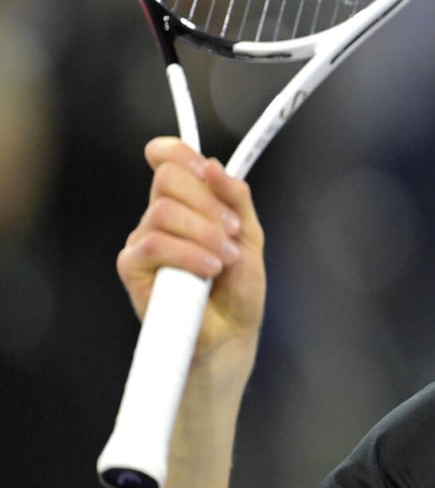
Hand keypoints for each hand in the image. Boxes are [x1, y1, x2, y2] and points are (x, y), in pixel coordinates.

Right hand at [116, 137, 265, 363]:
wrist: (231, 334)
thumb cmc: (237, 289)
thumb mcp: (249, 237)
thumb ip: (236, 199)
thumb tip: (213, 165)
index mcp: (188, 205)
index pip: (167, 163)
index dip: (176, 152)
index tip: (201, 165)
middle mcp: (161, 218)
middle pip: (167, 180)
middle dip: (207, 203)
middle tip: (232, 232)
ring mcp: (144, 241)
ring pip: (161, 212)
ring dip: (203, 232)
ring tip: (226, 259)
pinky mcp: (132, 268)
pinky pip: (152, 244)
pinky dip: (188, 253)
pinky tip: (210, 269)